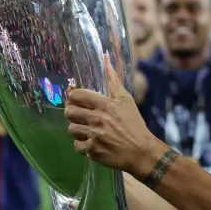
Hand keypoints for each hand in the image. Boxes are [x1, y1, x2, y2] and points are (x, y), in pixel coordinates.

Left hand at [65, 55, 156, 175]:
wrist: (141, 151)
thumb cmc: (134, 124)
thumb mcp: (126, 99)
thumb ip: (113, 80)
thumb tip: (105, 58)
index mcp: (105, 104)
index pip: (76, 95)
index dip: (73, 97)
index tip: (77, 100)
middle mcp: (97, 119)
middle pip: (69, 112)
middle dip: (73, 113)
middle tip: (81, 116)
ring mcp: (94, 135)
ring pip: (71, 129)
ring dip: (78, 129)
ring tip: (88, 130)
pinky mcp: (92, 150)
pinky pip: (76, 145)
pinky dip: (82, 144)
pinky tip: (91, 142)